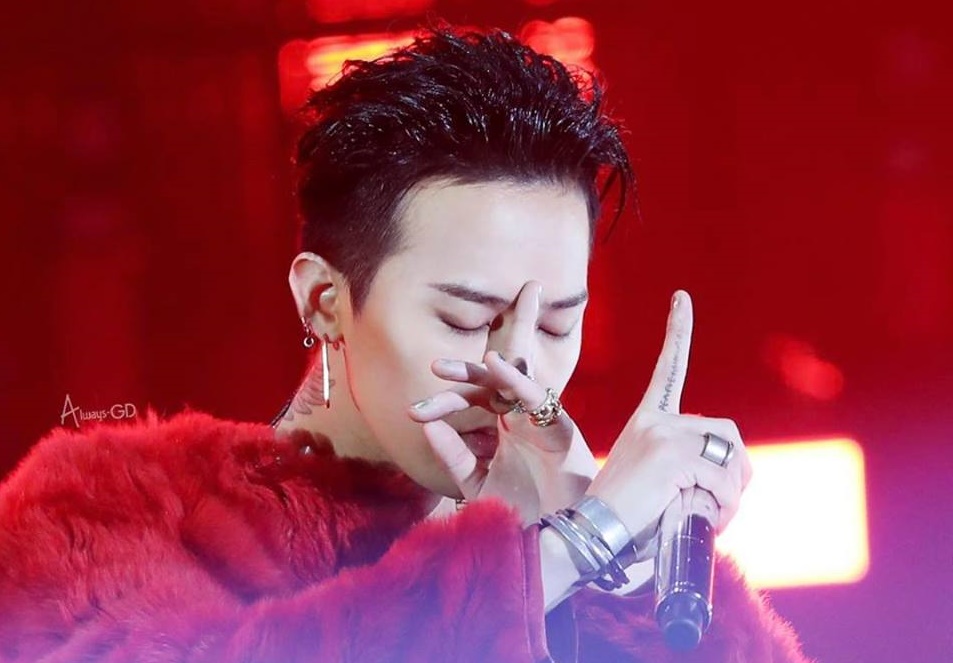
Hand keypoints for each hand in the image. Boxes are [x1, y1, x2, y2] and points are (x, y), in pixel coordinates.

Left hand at [408, 281, 597, 523]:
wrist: (557, 535)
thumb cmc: (522, 509)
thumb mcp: (477, 483)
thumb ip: (454, 457)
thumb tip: (427, 427)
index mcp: (498, 429)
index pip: (468, 404)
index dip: (441, 404)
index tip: (412, 413)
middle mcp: (517, 419)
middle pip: (487, 387)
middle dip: (460, 377)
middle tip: (433, 368)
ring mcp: (537, 419)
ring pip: (510, 382)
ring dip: (483, 370)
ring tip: (451, 366)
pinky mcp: (558, 424)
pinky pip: (536, 395)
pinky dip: (515, 378)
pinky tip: (495, 364)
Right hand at [586, 290, 752, 548]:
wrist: (594, 535)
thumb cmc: (627, 520)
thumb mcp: (657, 483)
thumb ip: (686, 468)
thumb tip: (731, 479)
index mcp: (647, 420)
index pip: (668, 370)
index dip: (677, 331)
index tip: (681, 298)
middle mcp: (655, 419)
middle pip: (726, 433)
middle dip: (737, 472)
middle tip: (722, 504)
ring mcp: (663, 434)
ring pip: (729, 458)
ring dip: (731, 495)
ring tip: (709, 519)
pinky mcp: (671, 454)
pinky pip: (723, 480)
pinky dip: (725, 508)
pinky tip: (705, 522)